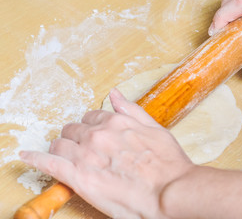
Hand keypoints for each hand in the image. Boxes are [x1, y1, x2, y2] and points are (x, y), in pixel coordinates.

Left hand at [20, 89, 193, 218]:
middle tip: (81, 148)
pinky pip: (48, 164)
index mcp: (115, 122)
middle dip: (74, 137)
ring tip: (63, 155)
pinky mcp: (79, 177)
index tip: (91, 135)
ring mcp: (86, 155)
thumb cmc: (167, 163)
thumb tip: (115, 93)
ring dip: (60, 148)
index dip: (90, 127)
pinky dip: (35, 158)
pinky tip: (26, 155)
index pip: (90, 118)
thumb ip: (131, 109)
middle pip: (72, 130)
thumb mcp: (154, 128)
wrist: (171, 191)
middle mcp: (98, 135)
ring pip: (59, 144)